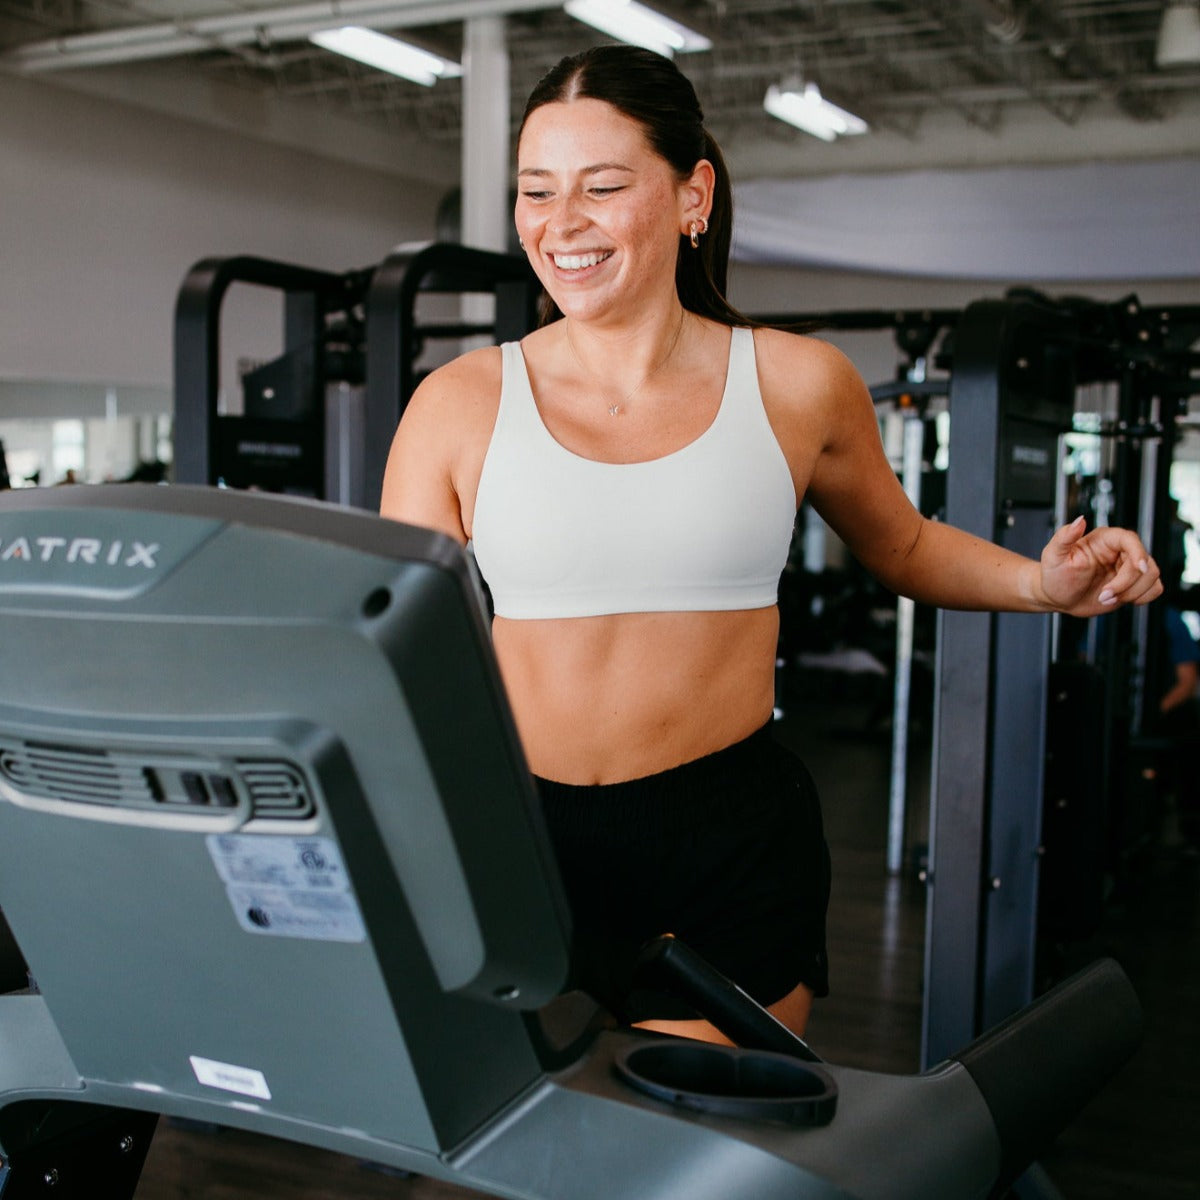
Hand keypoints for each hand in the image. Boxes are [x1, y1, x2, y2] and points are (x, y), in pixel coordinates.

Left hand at [1039, 516, 1161, 616]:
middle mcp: (1119, 552)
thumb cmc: (1054, 574)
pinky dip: (1143, 597)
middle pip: (1144, 562)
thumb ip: (1064, 536)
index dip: (1138, 553)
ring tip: (1106, 598)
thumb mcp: (1053, 555)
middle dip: (1126, 583)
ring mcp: (1128, 568)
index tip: (1138, 568)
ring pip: (1152, 576)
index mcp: (1104, 540)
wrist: (1057, 597)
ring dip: (1132, 593)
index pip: (1130, 539)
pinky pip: (1154, 588)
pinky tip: (1122, 600)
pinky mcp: (1133, 584)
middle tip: (1103, 595)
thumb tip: (1080, 520)